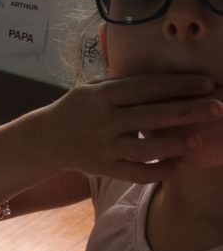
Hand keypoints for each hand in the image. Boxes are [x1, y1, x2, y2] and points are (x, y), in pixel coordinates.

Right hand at [45, 74, 222, 181]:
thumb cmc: (76, 109)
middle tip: (218, 108)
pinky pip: (135, 173)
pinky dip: (158, 171)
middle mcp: (104, 121)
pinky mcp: (105, 168)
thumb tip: (162, 77)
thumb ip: (122, 83)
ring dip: (173, 144)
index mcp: (103, 96)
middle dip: (188, 111)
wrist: (46, 139)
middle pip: (152, 115)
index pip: (147, 87)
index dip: (179, 85)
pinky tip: (178, 166)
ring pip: (145, 148)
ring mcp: (104, 147)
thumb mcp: (91, 88)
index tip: (207, 83)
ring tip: (197, 140)